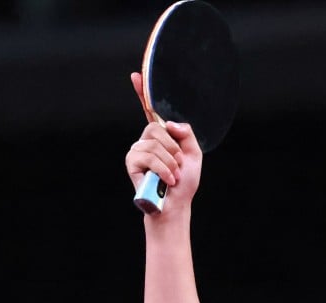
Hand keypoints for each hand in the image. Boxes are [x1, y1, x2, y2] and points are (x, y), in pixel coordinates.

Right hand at [125, 72, 202, 210]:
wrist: (175, 205)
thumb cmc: (184, 183)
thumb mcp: (194, 154)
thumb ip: (186, 133)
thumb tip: (169, 123)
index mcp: (161, 137)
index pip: (150, 110)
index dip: (142, 93)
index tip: (135, 75)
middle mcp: (146, 141)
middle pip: (156, 127)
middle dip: (173, 148)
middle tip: (178, 165)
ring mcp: (137, 151)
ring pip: (154, 143)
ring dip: (170, 162)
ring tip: (173, 176)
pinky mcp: (131, 162)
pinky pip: (148, 156)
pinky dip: (162, 169)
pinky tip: (167, 181)